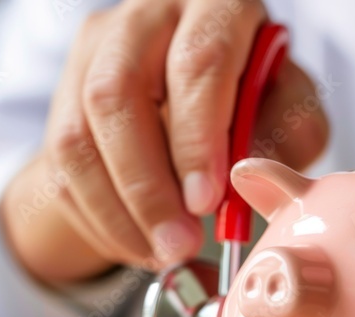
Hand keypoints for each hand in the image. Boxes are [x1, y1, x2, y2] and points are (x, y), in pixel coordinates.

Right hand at [0, 0, 327, 283]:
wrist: (207, 99)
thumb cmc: (261, 101)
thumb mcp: (291, 112)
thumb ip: (286, 134)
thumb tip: (248, 175)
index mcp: (216, 5)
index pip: (198, 62)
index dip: (197, 139)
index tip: (207, 203)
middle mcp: (148, 16)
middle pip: (118, 95)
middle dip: (147, 187)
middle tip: (180, 244)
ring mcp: (99, 51)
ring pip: (79, 136)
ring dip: (119, 212)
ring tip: (163, 254)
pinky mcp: (67, 91)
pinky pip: (63, 166)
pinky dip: (101, 219)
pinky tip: (139, 245)